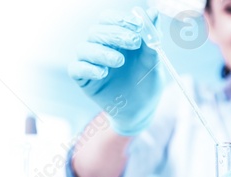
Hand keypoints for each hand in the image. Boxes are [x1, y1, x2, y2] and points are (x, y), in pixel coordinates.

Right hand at [68, 8, 163, 135]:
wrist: (143, 109)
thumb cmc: (147, 82)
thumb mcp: (154, 60)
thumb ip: (152, 38)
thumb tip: (152, 12)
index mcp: (117, 38)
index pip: (108, 19)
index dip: (119, 19)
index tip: (137, 24)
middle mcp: (101, 47)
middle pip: (96, 31)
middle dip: (115, 34)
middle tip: (134, 42)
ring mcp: (91, 62)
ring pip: (83, 48)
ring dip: (102, 52)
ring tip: (120, 62)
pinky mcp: (84, 79)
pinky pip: (76, 68)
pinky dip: (88, 68)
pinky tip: (103, 73)